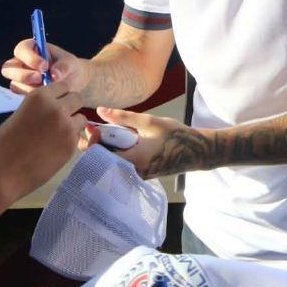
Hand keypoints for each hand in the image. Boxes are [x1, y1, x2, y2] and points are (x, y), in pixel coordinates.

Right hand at [0, 82, 95, 202]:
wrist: (0, 174)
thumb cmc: (2, 145)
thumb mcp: (20, 114)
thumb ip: (40, 108)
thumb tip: (55, 106)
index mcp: (40, 97)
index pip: (63, 86)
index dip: (60, 96)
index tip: (55, 104)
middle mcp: (57, 108)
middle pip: (77, 99)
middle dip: (70, 108)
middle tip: (59, 121)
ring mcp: (67, 127)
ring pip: (81, 119)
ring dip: (73, 125)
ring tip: (56, 137)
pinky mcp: (71, 146)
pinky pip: (77, 137)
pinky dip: (70, 141)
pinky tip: (54, 150)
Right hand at [2, 38, 88, 94]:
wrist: (74, 83)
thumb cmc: (69, 67)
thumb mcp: (70, 63)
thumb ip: (64, 66)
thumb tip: (55, 74)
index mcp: (31, 50)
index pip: (22, 49)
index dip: (29, 57)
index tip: (44, 66)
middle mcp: (22, 64)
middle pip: (9, 68)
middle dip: (23, 75)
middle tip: (39, 79)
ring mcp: (22, 80)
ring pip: (14, 84)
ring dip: (27, 87)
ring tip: (45, 89)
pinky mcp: (25, 93)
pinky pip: (22, 97)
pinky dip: (32, 98)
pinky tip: (45, 98)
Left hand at [97, 106, 212, 178]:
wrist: (196, 152)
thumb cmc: (174, 135)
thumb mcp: (148, 121)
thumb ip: (122, 117)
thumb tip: (100, 110)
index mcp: (132, 160)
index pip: (100, 154)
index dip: (91, 140)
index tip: (91, 126)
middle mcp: (132, 172)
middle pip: (103, 159)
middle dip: (96, 143)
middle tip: (96, 127)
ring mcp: (136, 175)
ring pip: (112, 162)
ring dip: (108, 147)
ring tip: (108, 132)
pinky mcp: (141, 175)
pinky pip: (122, 164)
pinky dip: (118, 152)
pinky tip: (121, 141)